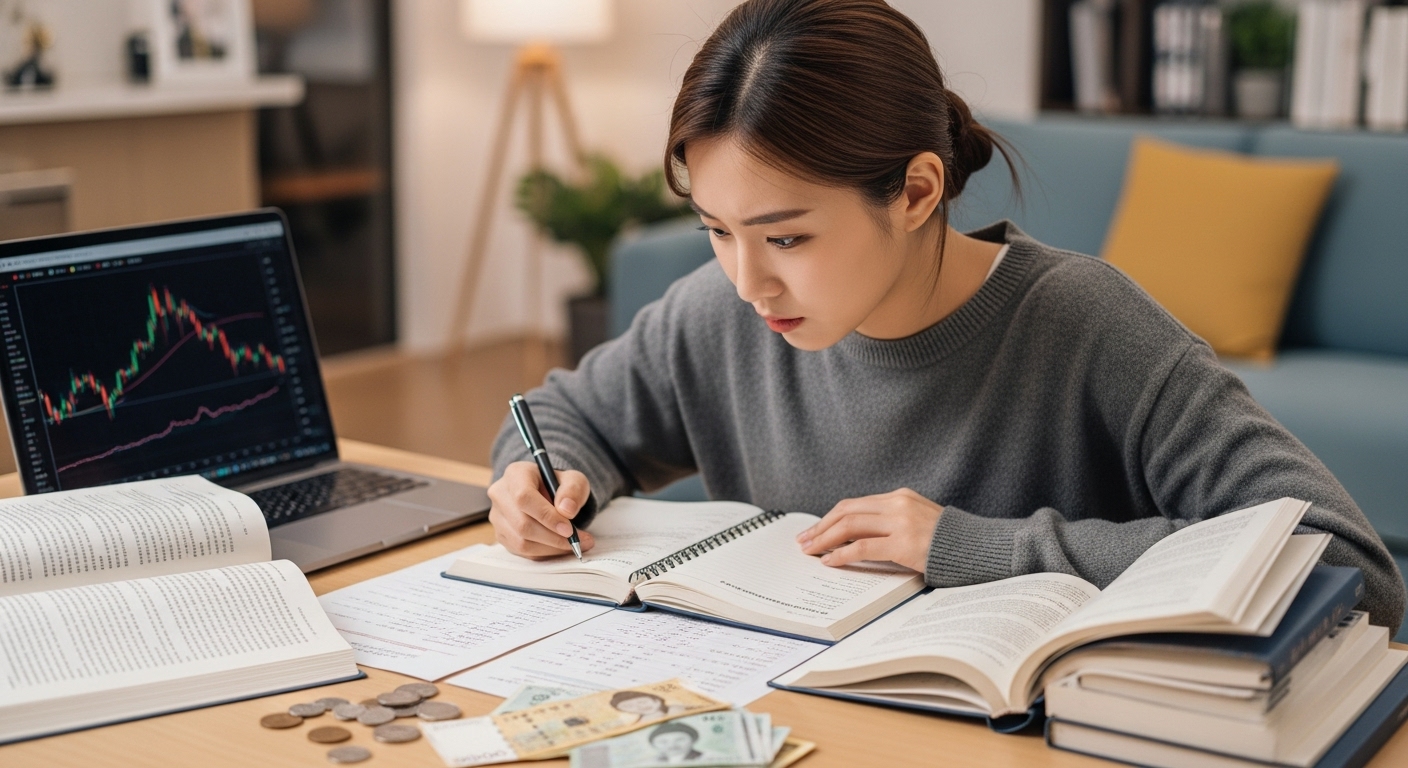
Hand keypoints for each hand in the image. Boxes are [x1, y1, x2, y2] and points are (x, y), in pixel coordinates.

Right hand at [487, 462, 596, 558]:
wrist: (548, 493)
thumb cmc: (559, 486)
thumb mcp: (574, 480)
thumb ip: (573, 491)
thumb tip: (567, 511)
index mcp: (515, 474)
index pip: (524, 498)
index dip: (546, 516)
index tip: (568, 529)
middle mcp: (500, 495)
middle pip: (522, 524)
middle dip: (553, 537)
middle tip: (577, 541)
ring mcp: (498, 517)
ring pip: (521, 542)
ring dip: (551, 548)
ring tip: (574, 545)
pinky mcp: (502, 535)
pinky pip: (522, 552)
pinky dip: (545, 553)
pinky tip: (560, 547)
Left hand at [795, 488, 942, 572]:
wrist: (981, 548)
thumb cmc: (950, 542)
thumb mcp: (919, 521)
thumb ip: (893, 522)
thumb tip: (857, 537)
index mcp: (900, 496)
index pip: (854, 504)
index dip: (830, 518)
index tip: (815, 531)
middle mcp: (898, 503)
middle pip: (846, 511)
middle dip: (821, 527)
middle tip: (803, 541)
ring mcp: (901, 522)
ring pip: (850, 526)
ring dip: (824, 539)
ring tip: (810, 551)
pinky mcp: (904, 543)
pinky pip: (863, 547)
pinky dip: (842, 554)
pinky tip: (830, 561)